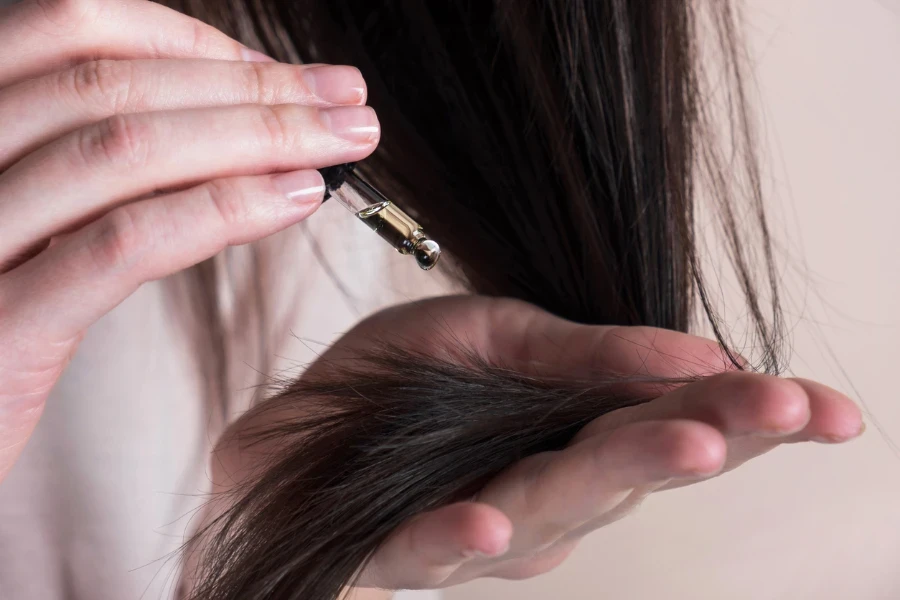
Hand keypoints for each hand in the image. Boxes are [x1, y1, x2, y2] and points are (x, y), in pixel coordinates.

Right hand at [0, 0, 378, 482]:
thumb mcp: (40, 223)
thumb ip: (106, 172)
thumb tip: (233, 133)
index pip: (74, 33)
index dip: (192, 42)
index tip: (283, 74)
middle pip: (115, 84)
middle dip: (251, 88)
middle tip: (346, 100)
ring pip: (124, 150)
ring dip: (257, 138)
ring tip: (342, 143)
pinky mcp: (0, 322)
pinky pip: (123, 242)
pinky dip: (221, 209)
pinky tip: (294, 199)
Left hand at [304, 296, 863, 589]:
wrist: (292, 436)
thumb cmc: (398, 391)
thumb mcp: (488, 333)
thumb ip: (581, 352)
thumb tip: (696, 353)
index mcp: (574, 431)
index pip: (677, 419)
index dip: (752, 415)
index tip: (829, 407)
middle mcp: (549, 490)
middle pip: (635, 464)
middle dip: (712, 434)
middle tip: (781, 410)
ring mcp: (486, 528)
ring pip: (557, 505)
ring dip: (618, 474)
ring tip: (683, 442)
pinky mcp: (404, 548)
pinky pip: (434, 546)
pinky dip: (464, 534)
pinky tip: (491, 520)